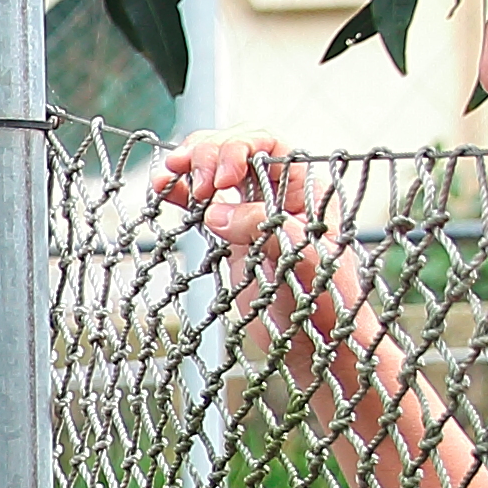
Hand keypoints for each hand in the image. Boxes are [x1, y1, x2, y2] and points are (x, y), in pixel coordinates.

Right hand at [142, 131, 377, 377]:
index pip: (267, 143)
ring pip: (213, 170)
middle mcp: (276, 193)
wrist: (317, 344)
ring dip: (186, 167)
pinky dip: (180, 193)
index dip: (238, 149)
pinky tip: (163, 190)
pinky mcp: (231, 236)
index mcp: (303, 188)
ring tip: (165, 177)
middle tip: (197, 187)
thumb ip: (265, 227)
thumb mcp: (303, 259)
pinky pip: (202, 202)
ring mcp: (251, 213)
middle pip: (235, 147)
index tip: (221, 183)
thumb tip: (216, 210)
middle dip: (207, 155)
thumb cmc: (325, 302)